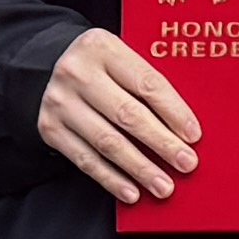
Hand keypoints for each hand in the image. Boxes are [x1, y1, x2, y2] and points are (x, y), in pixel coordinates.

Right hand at [39, 28, 197, 204]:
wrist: (44, 69)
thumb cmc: (100, 68)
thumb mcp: (120, 59)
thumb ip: (147, 82)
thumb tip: (186, 127)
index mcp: (102, 47)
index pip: (146, 83)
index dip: (174, 111)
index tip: (193, 135)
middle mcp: (77, 72)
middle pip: (128, 114)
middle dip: (162, 143)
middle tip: (186, 163)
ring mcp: (60, 102)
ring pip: (107, 142)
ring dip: (140, 168)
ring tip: (164, 186)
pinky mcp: (50, 128)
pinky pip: (85, 159)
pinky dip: (111, 179)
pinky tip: (131, 192)